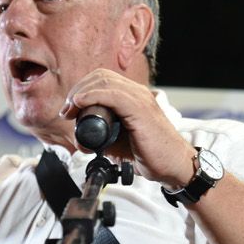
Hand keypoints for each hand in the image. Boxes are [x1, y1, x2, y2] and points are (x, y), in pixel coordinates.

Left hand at [61, 69, 195, 186]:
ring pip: (104, 82)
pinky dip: (92, 96)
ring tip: (71, 110)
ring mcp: (140, 99)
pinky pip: (113, 94)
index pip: (103, 80)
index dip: (82, 89)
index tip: (70, 109)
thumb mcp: (120, 144)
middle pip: (101, 76)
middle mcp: (138, 93)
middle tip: (67, 111)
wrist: (175, 166)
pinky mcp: (141, 110)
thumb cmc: (152, 155)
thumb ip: (101, 139)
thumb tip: (80, 142)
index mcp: (133, 97)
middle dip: (78, 90)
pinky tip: (80, 103)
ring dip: (81, 93)